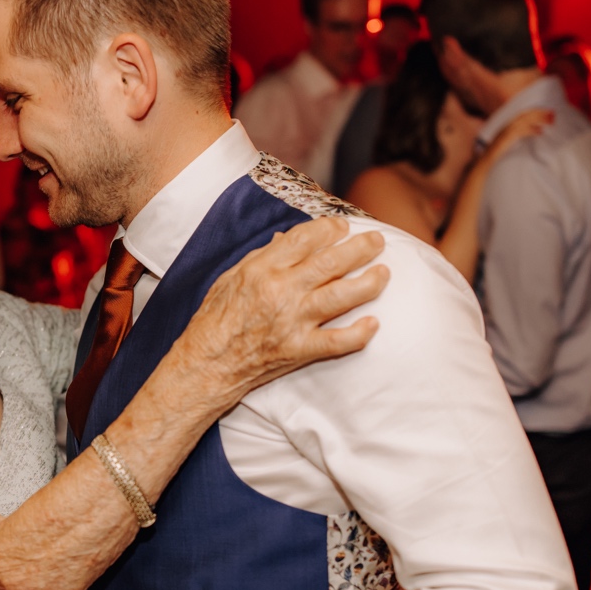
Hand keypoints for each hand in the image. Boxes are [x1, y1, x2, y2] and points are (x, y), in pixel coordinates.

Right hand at [183, 216, 388, 405]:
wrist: (206, 363)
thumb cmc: (214, 319)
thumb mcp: (231, 278)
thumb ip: (261, 258)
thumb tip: (287, 240)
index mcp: (262, 269)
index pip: (305, 239)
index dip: (329, 228)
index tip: (342, 226)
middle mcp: (280, 291)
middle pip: (331, 262)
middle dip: (360, 248)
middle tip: (377, 241)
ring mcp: (292, 322)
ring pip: (341, 296)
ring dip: (368, 283)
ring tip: (384, 273)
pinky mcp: (299, 349)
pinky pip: (337, 341)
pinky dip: (359, 334)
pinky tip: (374, 323)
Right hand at [485, 108, 552, 158]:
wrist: (481, 168)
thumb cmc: (494, 160)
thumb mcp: (507, 147)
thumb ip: (516, 140)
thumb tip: (533, 135)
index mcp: (505, 128)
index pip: (520, 115)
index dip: (534, 112)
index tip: (546, 112)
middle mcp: (503, 128)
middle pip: (522, 115)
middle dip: (538, 113)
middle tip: (552, 114)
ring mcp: (502, 134)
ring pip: (521, 121)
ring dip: (536, 119)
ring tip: (550, 121)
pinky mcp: (502, 142)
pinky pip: (517, 132)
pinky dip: (529, 130)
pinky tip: (539, 132)